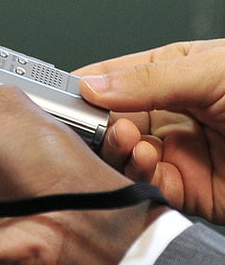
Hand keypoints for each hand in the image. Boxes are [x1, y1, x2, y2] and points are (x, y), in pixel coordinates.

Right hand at [78, 39, 224, 222]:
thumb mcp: (216, 72)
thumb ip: (150, 78)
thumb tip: (93, 85)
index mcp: (176, 73)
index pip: (113, 78)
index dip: (83, 87)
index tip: (56, 97)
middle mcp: (174, 113)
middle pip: (111, 120)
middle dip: (97, 125)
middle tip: (95, 127)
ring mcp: (182, 153)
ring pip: (123, 156)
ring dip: (118, 152)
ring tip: (129, 143)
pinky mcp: (192, 191)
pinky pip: (149, 186)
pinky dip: (139, 178)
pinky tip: (147, 163)